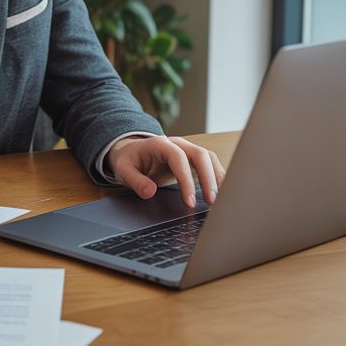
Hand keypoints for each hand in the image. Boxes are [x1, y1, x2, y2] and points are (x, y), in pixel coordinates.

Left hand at [106, 135, 225, 207]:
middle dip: (208, 178)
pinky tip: (222, 192)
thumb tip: (150, 192)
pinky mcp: (192, 158)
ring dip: (217, 177)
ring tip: (220, 199)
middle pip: (200, 155)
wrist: (131, 151)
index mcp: (160, 144)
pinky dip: (217, 176)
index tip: (189, 201)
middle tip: (211, 201)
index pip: (179, 158)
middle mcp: (177, 143)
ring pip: (209, 158)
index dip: (186, 180)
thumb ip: (135, 181)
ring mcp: (187, 149)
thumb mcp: (123, 170)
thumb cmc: (129, 160)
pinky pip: (210, 164)